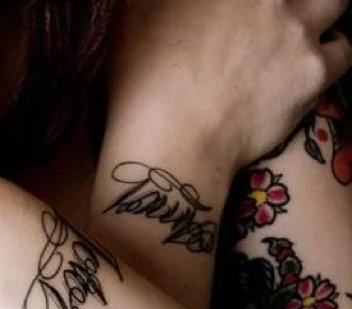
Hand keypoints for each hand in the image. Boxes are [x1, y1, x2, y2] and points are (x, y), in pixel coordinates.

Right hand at [110, 0, 351, 167]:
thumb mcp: (134, 13)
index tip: (246, 10)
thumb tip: (177, 3)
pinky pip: (344, 51)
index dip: (252, 2)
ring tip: (298, 35)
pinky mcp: (313, 72)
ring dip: (321, 12)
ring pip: (336, 2)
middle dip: (292, 1)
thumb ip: (157, 1)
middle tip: (277, 15)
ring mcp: (298, 28)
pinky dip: (330, 54)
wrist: (172, 138)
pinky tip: (308, 67)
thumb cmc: (142, 78)